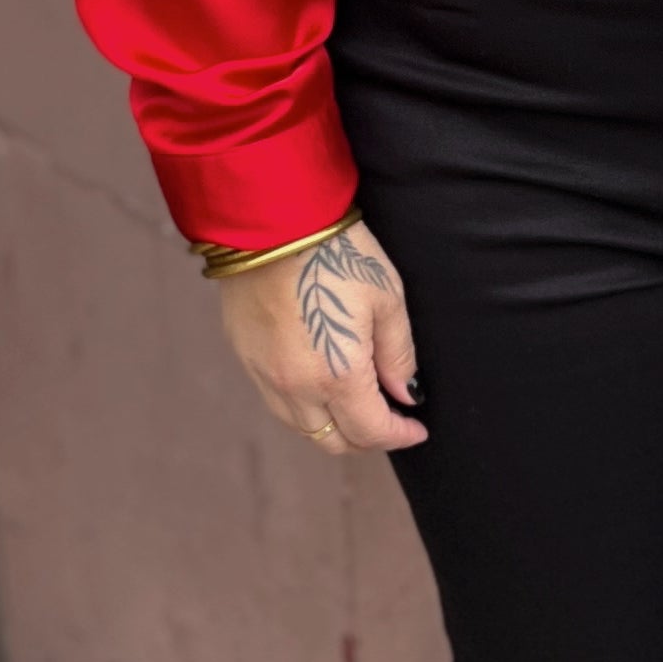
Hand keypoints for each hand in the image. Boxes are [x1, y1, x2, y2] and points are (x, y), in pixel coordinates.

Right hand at [216, 217, 425, 457]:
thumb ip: (398, 354)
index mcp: (337, 376)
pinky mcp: (246, 356)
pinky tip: (320, 384)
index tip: (417, 429)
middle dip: (366, 438)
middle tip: (389, 421)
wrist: (270, 222)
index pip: (371, 431)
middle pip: (333, 440)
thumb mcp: (386, 298)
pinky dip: (303, 407)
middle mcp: (295, 387)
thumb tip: (406, 394)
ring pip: (301, 426)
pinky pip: (276, 401)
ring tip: (357, 405)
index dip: (399, 435)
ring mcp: (264, 374)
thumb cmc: (337, 253)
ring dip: (333, 426)